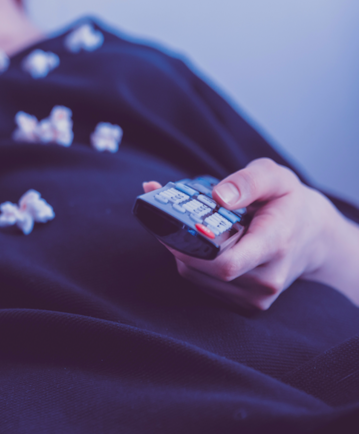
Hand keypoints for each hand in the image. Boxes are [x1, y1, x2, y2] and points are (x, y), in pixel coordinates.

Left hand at [144, 158, 358, 309]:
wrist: (312, 236)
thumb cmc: (288, 204)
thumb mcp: (275, 177)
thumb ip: (248, 181)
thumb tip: (220, 196)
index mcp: (275, 245)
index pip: (226, 264)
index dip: (191, 248)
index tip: (173, 225)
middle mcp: (267, 279)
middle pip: (203, 269)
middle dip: (178, 242)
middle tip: (168, 216)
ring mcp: (256, 297)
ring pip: (196, 276)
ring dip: (182, 251)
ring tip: (187, 226)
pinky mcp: (245, 305)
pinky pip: (202, 283)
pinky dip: (191, 262)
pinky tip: (198, 244)